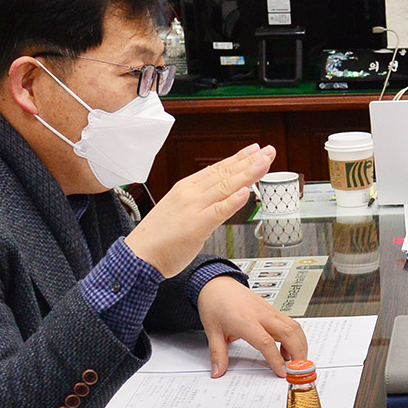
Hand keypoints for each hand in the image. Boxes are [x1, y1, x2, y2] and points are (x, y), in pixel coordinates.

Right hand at [126, 144, 274, 276]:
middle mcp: (190, 193)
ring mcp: (193, 208)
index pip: (218, 169)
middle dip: (249, 162)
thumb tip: (222, 194)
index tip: (256, 151)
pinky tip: (246, 192)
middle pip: (225, 174)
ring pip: (225, 187)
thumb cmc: (159, 237)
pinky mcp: (195, 226)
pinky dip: (232, 201)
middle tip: (269, 151)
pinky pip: (218, 211)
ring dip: (247, 174)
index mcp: (187, 188)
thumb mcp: (181, 210)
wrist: (138, 257)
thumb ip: (202, 201)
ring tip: (264, 163)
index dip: (239, 159)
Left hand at [196, 274, 307, 378]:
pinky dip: (295, 337)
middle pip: (288, 333)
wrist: (217, 284)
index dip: (276, 359)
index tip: (281, 371)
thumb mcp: (212, 331)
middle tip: (298, 369)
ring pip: (293, 327)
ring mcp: (269, 311)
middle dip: (297, 353)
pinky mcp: (272, 310)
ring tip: (297, 360)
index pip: (266, 342)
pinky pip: (290, 323)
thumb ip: (218, 354)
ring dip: (300, 344)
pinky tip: (288, 348)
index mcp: (245, 321)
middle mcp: (261, 315)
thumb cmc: (215, 303)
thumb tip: (218, 371)